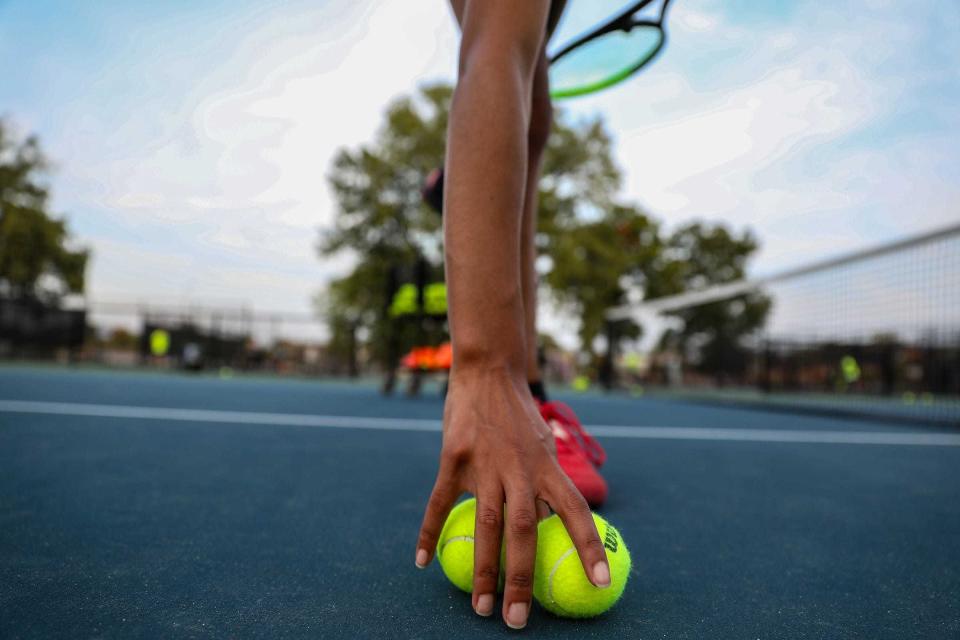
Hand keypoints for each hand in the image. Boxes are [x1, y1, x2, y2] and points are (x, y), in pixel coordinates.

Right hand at [414, 367, 610, 629]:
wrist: (488, 371)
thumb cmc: (517, 415)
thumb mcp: (542, 445)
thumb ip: (543, 484)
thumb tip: (551, 527)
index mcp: (547, 467)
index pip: (575, 512)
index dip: (589, 548)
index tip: (599, 584)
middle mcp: (520, 468)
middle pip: (524, 531)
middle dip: (522, 579)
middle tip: (518, 619)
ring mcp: (485, 464)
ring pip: (485, 525)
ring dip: (483, 569)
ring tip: (481, 607)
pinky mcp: (454, 458)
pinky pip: (440, 503)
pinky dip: (430, 533)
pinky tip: (422, 561)